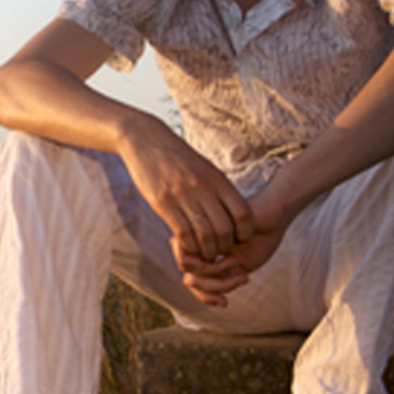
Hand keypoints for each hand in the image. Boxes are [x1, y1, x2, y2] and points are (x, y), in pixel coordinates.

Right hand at [117, 114, 253, 262]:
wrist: (147, 139)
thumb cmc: (179, 156)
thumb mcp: (205, 167)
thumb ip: (219, 188)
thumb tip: (235, 211)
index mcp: (217, 178)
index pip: (243, 213)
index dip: (246, 232)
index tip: (239, 238)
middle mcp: (202, 187)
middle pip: (224, 230)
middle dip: (225, 247)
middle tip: (221, 251)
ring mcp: (182, 195)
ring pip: (204, 236)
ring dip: (208, 252)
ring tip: (206, 254)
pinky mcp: (163, 202)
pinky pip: (182, 233)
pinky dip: (189, 246)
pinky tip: (188, 246)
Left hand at [171, 181, 297, 305]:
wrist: (273, 217)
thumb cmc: (258, 241)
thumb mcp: (237, 270)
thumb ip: (215, 280)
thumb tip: (187, 281)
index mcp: (205, 253)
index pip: (190, 281)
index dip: (203, 296)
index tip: (224, 303)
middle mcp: (198, 242)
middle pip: (188, 276)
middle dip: (211, 289)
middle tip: (237, 282)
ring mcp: (198, 233)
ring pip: (191, 268)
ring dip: (217, 278)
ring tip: (239, 270)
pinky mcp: (203, 224)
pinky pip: (199, 255)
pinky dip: (217, 266)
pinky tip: (235, 261)